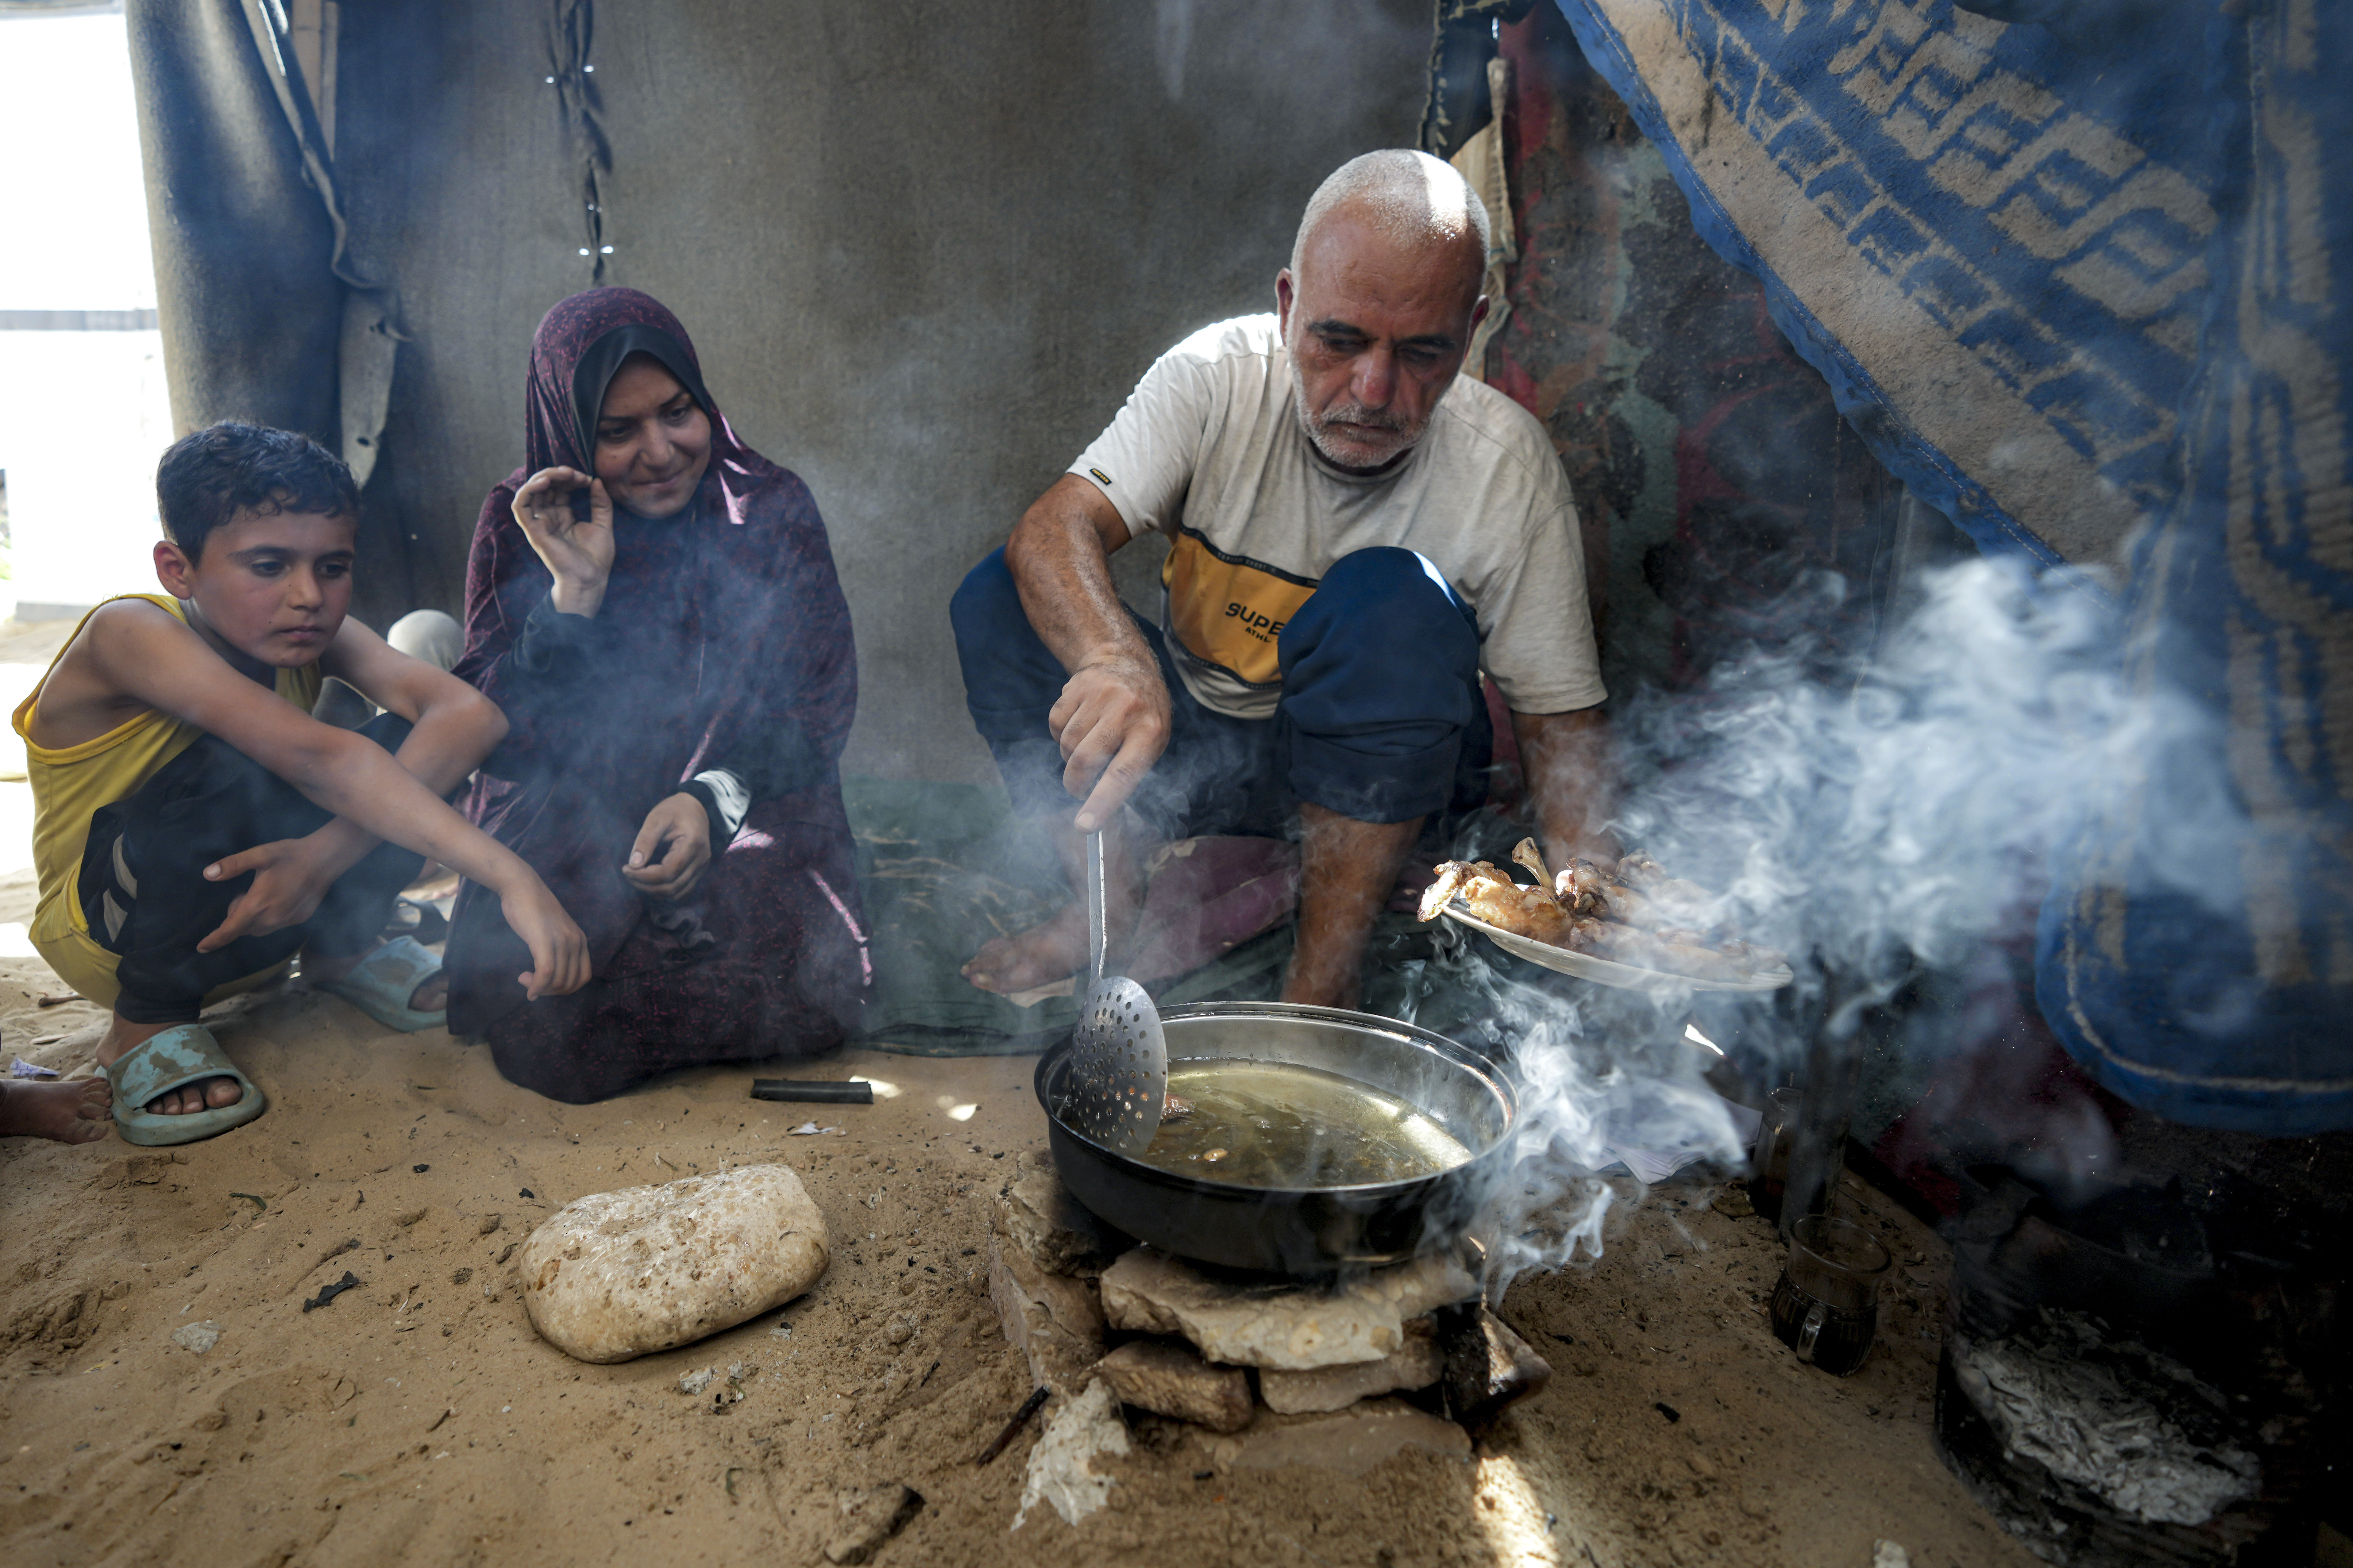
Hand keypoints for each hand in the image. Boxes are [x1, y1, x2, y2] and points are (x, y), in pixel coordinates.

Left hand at [197, 837, 341, 951]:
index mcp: (257, 904)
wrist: (326, 859)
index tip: (201, 948)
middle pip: (243, 930)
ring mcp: (287, 920)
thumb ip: (233, 865)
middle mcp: (271, 918)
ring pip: (259, 930)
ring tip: (258, 896)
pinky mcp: (299, 919)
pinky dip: (268, 918)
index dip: (214, 940)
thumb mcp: (260, 854)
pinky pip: (275, 925)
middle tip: (243, 894)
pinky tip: (276, 898)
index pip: (230, 930)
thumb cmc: (291, 855)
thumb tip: (207, 874)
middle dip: (236, 918)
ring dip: (251, 919)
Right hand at [498, 877, 590, 999]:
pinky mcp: (544, 940)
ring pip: (558, 981)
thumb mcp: (554, 930)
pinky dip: (536, 986)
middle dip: (551, 991)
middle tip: (533, 985)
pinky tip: (526, 985)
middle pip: (571, 983)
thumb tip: (549, 975)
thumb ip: (557, 949)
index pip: (583, 977)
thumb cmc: (532, 908)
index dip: (566, 989)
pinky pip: (545, 973)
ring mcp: (562, 941)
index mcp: (580, 940)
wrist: (521, 886)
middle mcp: (576, 942)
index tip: (548, 986)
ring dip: (540, 988)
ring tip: (524, 979)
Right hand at [511, 466, 614, 616]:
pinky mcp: (533, 530)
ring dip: (544, 477)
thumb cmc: (596, 558)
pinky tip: (544, 482)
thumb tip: (597, 480)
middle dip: (558, 474)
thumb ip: (601, 503)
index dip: (570, 478)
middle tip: (576, 473)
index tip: (588, 478)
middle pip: (544, 486)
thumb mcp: (603, 524)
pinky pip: (520, 506)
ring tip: (563, 473)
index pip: (559, 488)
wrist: (591, 579)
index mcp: (563, 515)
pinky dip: (528, 490)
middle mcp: (549, 517)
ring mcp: (539, 523)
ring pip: (530, 491)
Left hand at [622, 793, 712, 900]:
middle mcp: (701, 860)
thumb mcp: (656, 819)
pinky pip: (682, 892)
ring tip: (637, 879)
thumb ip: (645, 841)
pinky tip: (650, 883)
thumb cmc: (674, 810)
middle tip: (628, 874)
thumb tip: (633, 865)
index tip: (626, 869)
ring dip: (654, 891)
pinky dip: (664, 892)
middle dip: (645, 886)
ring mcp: (702, 868)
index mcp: (692, 844)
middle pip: (672, 887)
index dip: (644, 876)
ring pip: (677, 894)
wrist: (695, 809)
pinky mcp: (699, 872)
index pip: (668, 872)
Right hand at [1047, 651, 1170, 831]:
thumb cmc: (1143, 715)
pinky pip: (1055, 726)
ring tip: (1088, 745)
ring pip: (1067, 746)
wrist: (1126, 664)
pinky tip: (1079, 724)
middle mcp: (1125, 710)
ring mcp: (1099, 695)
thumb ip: (1129, 771)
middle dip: (1076, 784)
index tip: (1085, 826)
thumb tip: (1098, 808)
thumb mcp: (1151, 741)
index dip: (1102, 803)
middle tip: (1080, 789)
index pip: (1122, 774)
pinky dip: (1061, 735)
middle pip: (1085, 761)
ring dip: (1071, 757)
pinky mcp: (1076, 687)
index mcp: (1150, 731)